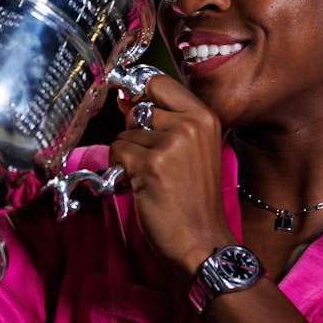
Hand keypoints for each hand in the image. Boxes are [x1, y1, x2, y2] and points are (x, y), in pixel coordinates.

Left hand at [111, 73, 234, 278]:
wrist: (202, 240)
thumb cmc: (194, 200)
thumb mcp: (191, 150)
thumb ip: (164, 121)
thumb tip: (126, 100)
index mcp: (205, 117)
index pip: (159, 82)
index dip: (142, 97)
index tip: (139, 115)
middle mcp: (190, 124)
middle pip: (139, 106)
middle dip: (136, 132)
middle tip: (154, 160)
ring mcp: (171, 143)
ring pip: (125, 132)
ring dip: (129, 155)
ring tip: (152, 178)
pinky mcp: (151, 164)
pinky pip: (117, 151)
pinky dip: (120, 169)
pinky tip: (140, 185)